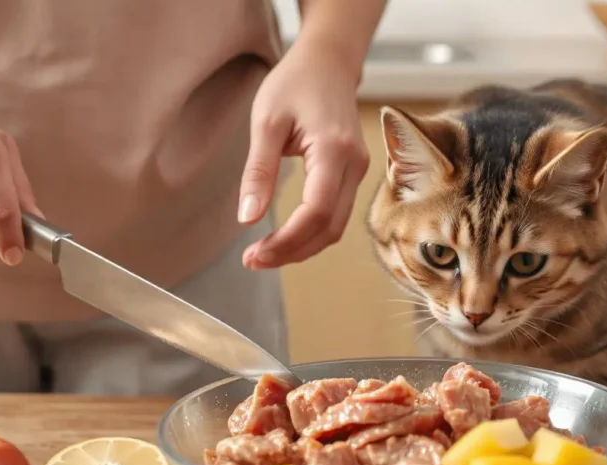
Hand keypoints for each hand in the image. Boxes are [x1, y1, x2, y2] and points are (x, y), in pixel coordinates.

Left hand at [238, 38, 369, 269]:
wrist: (328, 62)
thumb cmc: (296, 83)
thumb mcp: (266, 122)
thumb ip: (257, 172)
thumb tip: (247, 219)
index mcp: (334, 150)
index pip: (316, 212)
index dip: (287, 241)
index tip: (255, 255)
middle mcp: (354, 165)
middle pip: (329, 228)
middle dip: (292, 252)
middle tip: (254, 261)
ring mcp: (359, 171)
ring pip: (335, 227)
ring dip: (302, 247)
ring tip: (265, 253)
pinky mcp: (353, 174)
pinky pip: (336, 214)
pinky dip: (311, 233)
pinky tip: (286, 237)